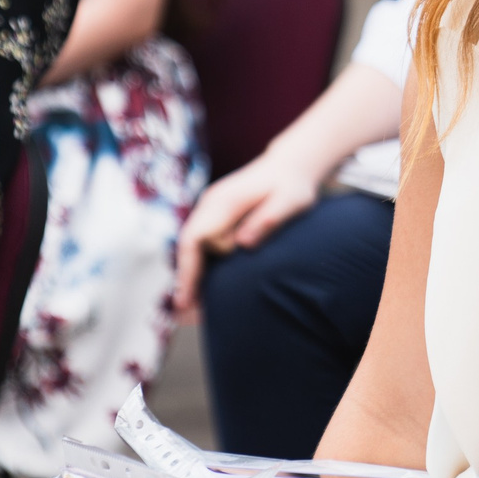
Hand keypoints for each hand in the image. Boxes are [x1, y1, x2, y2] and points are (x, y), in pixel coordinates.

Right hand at [171, 153, 325, 315]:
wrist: (291, 165)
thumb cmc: (293, 186)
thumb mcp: (290, 201)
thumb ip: (269, 220)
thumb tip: (242, 243)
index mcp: (224, 201)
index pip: (194, 238)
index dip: (188, 269)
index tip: (185, 297)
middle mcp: (211, 203)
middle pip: (189, 245)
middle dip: (187, 276)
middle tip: (185, 311)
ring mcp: (212, 207)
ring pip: (194, 244)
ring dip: (192, 271)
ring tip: (193, 306)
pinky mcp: (218, 213)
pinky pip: (202, 241)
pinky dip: (201, 262)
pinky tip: (205, 283)